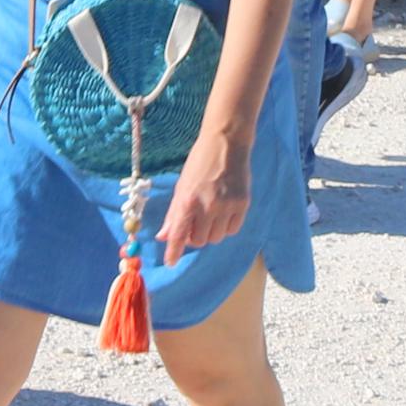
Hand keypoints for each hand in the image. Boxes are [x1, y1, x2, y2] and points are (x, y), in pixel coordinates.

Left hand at [157, 116, 253, 259]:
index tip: (171, 262)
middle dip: (195, 236)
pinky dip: (226, 226)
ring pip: (216, 238)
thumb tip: (163, 236)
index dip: (174, 251)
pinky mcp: (242, 204)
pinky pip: (232, 230)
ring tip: (211, 213)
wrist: (226, 143)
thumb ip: (174, 214)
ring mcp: (227, 206)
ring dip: (211, 232)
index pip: (179, 234)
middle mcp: (207, 206)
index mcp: (188, 201)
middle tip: (196, 222)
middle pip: (199, 241)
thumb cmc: (200, 164)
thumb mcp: (182, 187)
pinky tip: (224, 211)